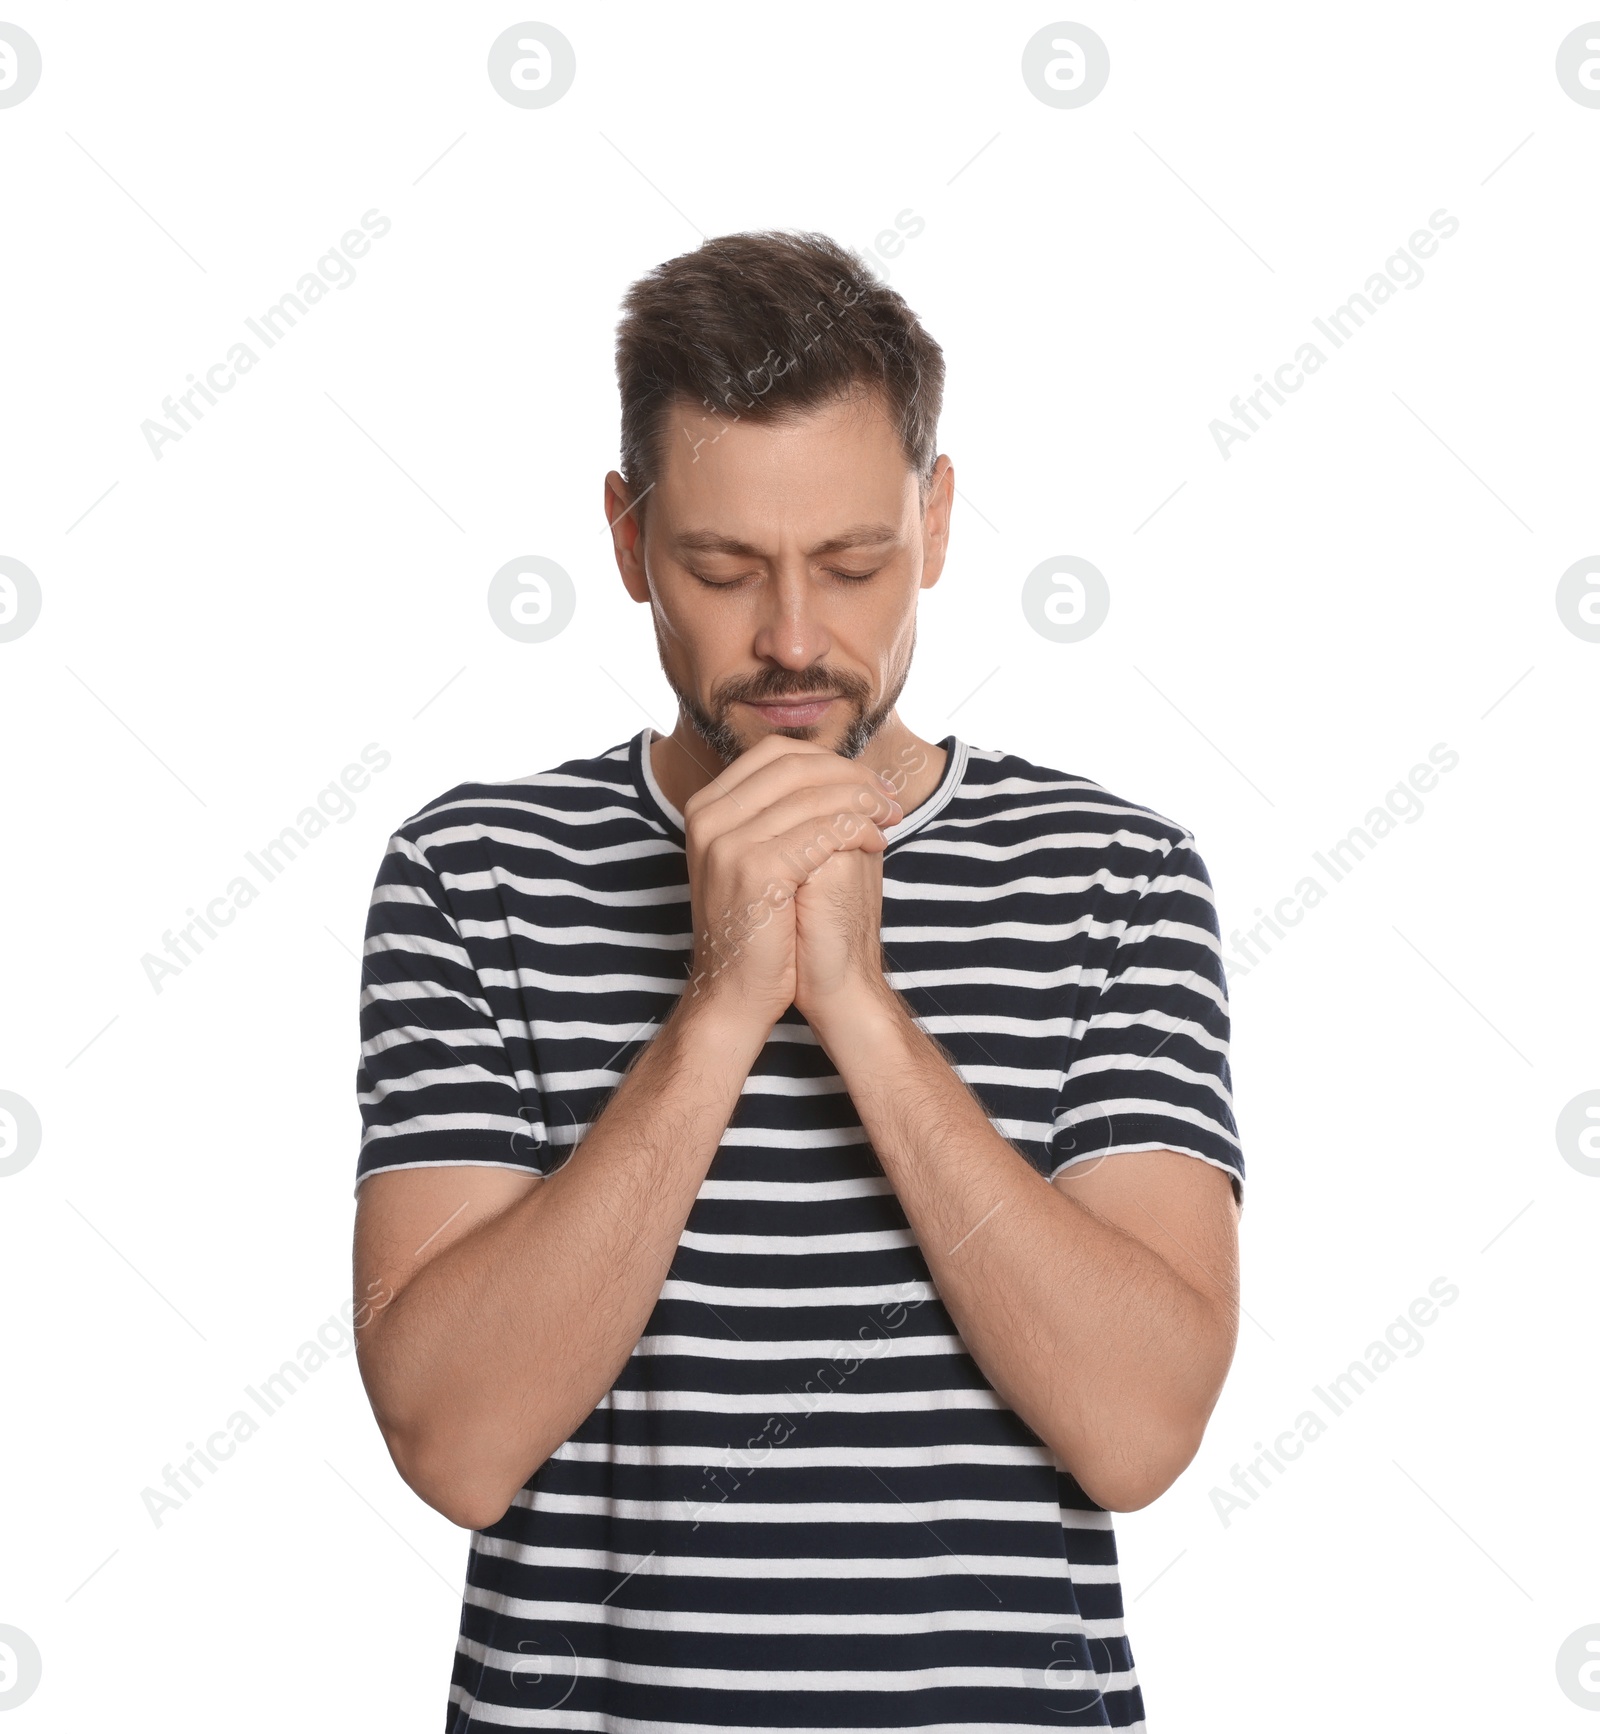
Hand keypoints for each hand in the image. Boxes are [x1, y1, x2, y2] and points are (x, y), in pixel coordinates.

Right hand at [677, 735, 901, 1035]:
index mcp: (707, 807)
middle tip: (888, 798)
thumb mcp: (757, 856)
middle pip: (795, 766)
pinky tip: (876, 845)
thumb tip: (831, 773)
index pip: (775, 753)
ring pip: (814, 797)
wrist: (736, 991)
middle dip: (852, 777)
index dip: (829, 760)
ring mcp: (727, 841)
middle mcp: (708, 816)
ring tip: (889, 820)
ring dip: (864, 804)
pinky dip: (859, 831)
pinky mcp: (755, 869)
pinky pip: (823, 832)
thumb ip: (780, 812)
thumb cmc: (759, 926)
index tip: (866, 782)